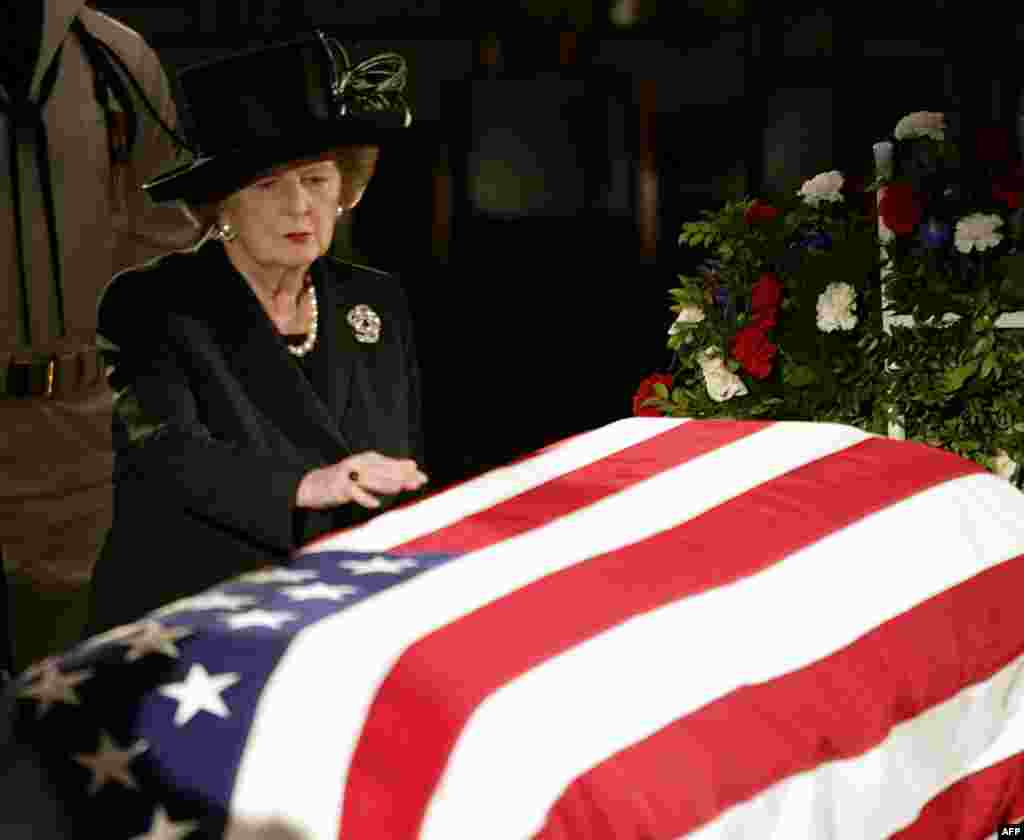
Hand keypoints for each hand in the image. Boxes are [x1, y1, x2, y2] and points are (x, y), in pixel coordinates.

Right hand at [296, 451, 427, 510]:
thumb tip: (414, 470)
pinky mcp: (339, 488)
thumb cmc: (348, 480)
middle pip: (384, 471)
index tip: (424, 479)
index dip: (408, 472)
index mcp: (369, 459)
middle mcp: (360, 463)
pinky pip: (354, 493)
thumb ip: (389, 473)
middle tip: (417, 484)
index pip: (392, 464)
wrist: (315, 485)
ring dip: (385, 484)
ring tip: (399, 488)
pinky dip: (364, 498)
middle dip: (401, 477)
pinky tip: (375, 505)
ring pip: (370, 480)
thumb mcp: (368, 473)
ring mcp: (349, 475)